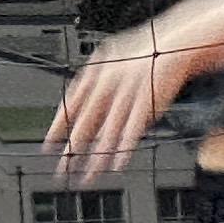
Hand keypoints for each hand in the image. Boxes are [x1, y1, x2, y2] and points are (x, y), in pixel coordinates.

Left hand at [44, 21, 196, 181]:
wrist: (174, 46)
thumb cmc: (146, 54)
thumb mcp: (113, 59)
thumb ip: (98, 83)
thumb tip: (82, 107)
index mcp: (97, 72)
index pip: (72, 103)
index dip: (59, 125)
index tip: (49, 143)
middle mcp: (109, 83)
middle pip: (86, 122)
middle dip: (73, 148)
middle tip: (63, 168)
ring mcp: (127, 94)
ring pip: (107, 132)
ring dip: (98, 158)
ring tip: (90, 176)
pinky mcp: (147, 103)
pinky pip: (132, 131)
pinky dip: (123, 151)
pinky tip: (117, 166)